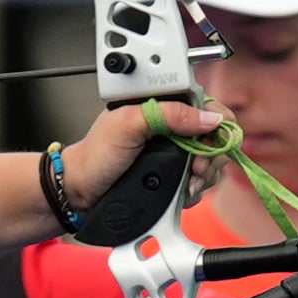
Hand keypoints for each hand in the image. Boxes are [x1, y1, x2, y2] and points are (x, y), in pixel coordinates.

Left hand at [46, 95, 202, 226]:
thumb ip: (169, 114)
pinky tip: (184, 192)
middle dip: (212, 154)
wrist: (81, 191)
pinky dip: (197, 188)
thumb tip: (209, 118)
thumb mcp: (129, 123)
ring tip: (188, 183)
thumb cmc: (96, 154)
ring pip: (211, 161)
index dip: (216, 123)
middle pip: (215, 136)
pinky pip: (200, 181)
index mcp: (163, 106)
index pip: (206, 105)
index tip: (211, 142)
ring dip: (205, 175)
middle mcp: (173, 128)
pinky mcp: (175, 177)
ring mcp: (176, 154)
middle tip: (196, 168)